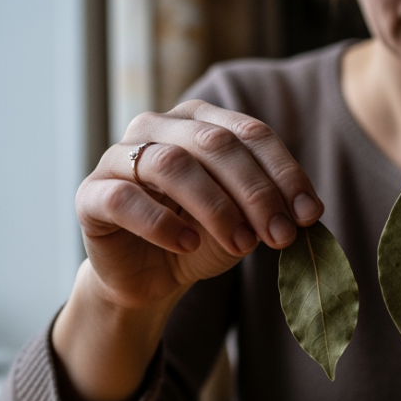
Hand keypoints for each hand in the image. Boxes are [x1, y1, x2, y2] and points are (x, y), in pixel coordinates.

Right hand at [54, 101, 322, 400]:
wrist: (148, 278)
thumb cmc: (199, 239)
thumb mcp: (244, 224)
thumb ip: (269, 211)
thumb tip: (306, 212)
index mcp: (200, 122)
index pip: (250, 133)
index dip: (284, 173)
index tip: (309, 215)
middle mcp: (157, 127)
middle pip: (214, 145)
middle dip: (255, 192)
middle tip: (280, 236)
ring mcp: (119, 157)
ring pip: (171, 165)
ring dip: (215, 208)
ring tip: (241, 246)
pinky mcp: (92, 194)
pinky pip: (125, 199)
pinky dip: (162, 224)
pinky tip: (187, 244)